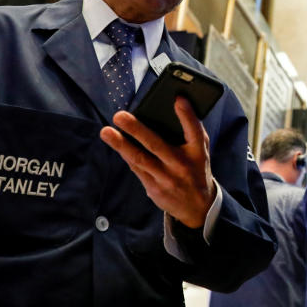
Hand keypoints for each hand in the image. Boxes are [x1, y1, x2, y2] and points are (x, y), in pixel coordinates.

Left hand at [99, 96, 215, 228]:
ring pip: (140, 159)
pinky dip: (126, 154)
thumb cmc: (196, 169)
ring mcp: (166, 178)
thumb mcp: (200, 151)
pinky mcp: (153, 188)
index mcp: (198, 152)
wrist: (197, 206)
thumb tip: (174, 106)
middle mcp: (181, 165)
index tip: (178, 99)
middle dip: (136, 129)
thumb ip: (190, 131)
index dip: (187, 115)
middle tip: (120, 116)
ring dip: (121, 145)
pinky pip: (136, 168)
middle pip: (157, 145)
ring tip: (106, 132)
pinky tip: (116, 143)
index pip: (194, 131)